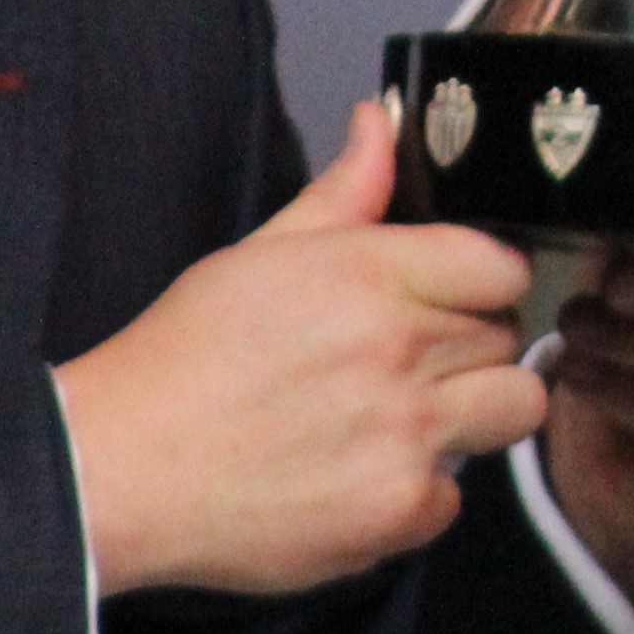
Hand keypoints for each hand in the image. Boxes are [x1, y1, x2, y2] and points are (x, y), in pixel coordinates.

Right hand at [53, 103, 545, 597]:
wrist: (119, 469)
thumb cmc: (184, 356)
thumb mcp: (260, 253)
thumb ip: (344, 191)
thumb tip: (383, 120)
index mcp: (371, 275)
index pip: (501, 264)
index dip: (485, 278)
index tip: (457, 295)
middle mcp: (401, 352)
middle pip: (507, 336)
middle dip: (472, 343)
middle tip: (411, 360)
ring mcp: (406, 438)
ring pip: (514, 411)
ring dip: (474, 412)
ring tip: (409, 416)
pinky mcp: (395, 513)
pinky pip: (456, 497)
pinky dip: (419, 492)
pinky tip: (360, 477)